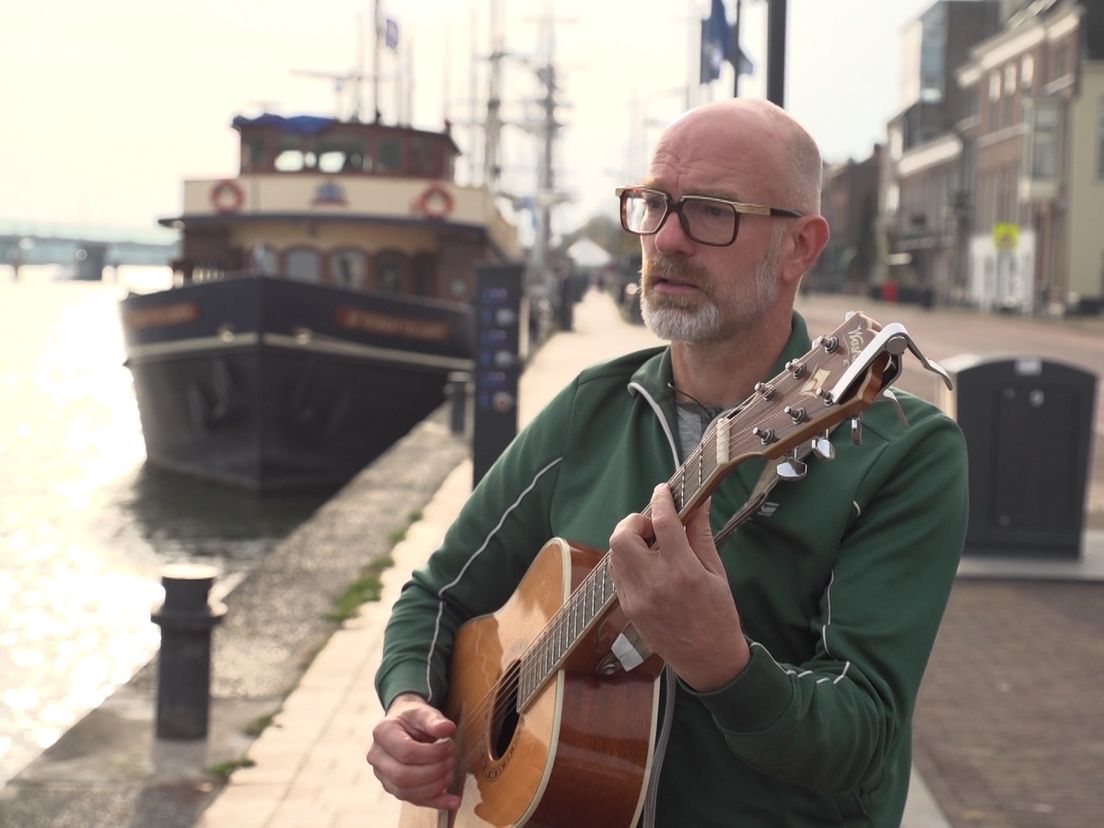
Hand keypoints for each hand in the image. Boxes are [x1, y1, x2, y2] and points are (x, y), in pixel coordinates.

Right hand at [366, 693, 459, 809]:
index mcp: (382, 733)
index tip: (449, 745)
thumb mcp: (423, 711)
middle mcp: (377, 757)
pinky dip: (436, 802)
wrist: (405, 726)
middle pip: (402, 776)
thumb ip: (434, 719)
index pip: (405, 751)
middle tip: (451, 760)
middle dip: (433, 771)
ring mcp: (383, 776)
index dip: (432, 753)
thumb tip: (448, 729)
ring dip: (435, 786)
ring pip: (406, 792)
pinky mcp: (394, 789)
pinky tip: (453, 801)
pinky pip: (414, 801)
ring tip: (451, 772)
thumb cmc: (413, 718)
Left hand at [608, 485, 750, 690]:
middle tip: (652, 525)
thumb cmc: (719, 614)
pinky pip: (617, 574)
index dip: (661, 499)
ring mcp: (636, 598)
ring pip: (615, 555)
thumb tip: (698, 501)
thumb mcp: (716, 572)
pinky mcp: (628, 608)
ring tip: (651, 544)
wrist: (708, 660)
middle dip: (634, 521)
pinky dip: (627, 561)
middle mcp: (653, 583)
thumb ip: (700, 534)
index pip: (662, 522)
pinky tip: (647, 564)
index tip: (663, 490)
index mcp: (682, 571)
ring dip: (629, 541)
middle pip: (622, 537)